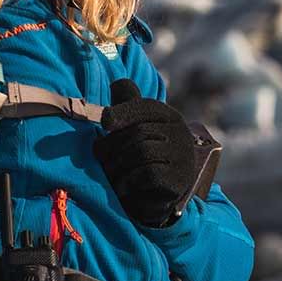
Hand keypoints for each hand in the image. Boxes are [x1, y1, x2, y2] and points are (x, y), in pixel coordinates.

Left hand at [92, 79, 196, 228]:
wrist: (161, 197)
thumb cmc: (143, 157)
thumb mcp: (136, 129)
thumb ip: (128, 107)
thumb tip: (118, 83)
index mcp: (169, 117)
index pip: (144, 107)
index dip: (122, 112)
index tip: (105, 122)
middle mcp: (180, 134)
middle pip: (137, 132)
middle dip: (112, 145)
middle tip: (99, 156)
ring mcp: (182, 158)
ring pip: (141, 152)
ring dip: (118, 164)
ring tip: (109, 172)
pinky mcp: (178, 180)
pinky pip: (147, 173)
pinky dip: (129, 180)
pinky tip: (122, 186)